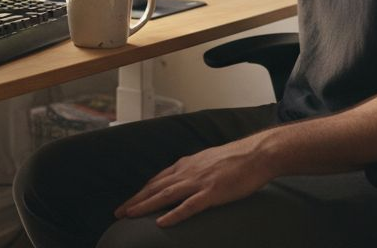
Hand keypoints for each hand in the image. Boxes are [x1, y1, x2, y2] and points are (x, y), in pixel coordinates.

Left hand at [114, 135, 275, 226]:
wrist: (257, 154)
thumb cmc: (237, 158)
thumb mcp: (208, 160)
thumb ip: (194, 169)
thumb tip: (184, 177)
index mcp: (187, 164)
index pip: (158, 179)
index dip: (142, 191)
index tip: (129, 201)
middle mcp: (188, 171)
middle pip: (156, 187)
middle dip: (136, 200)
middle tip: (119, 212)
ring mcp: (199, 182)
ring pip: (165, 195)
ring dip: (145, 206)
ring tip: (129, 215)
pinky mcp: (212, 193)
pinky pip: (189, 206)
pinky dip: (173, 215)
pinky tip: (161, 223)